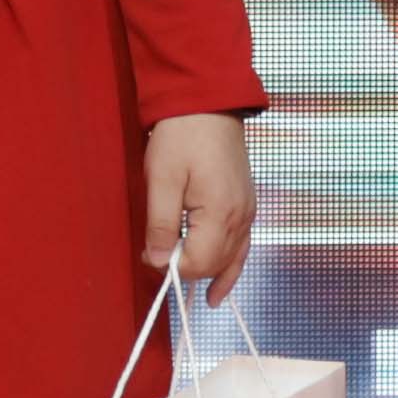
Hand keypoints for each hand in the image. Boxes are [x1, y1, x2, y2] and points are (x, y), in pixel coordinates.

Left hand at [138, 111, 256, 290]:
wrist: (208, 105)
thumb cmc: (182, 137)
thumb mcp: (161, 179)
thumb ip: (161, 225)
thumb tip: (159, 262)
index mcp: (220, 212)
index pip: (198, 263)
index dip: (171, 267)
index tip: (149, 254)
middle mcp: (241, 217)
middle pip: (215, 265)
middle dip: (187, 269)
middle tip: (158, 256)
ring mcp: (247, 212)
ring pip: (231, 259)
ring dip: (208, 272)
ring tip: (191, 291)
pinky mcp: (247, 205)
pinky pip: (242, 247)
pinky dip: (231, 268)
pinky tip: (222, 286)